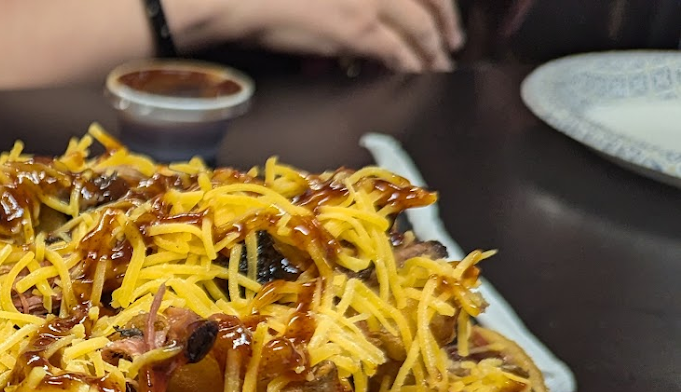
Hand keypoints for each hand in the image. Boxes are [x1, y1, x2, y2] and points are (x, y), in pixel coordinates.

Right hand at [172, 0, 463, 72]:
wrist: (249, 1)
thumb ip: (350, 2)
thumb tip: (362, 27)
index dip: (438, 2)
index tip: (442, 16)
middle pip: (431, 1)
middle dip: (445, 25)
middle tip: (450, 46)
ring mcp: (372, 2)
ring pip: (421, 28)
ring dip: (433, 50)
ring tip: (437, 68)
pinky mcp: (360, 29)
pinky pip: (399, 51)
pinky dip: (411, 65)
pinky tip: (415, 77)